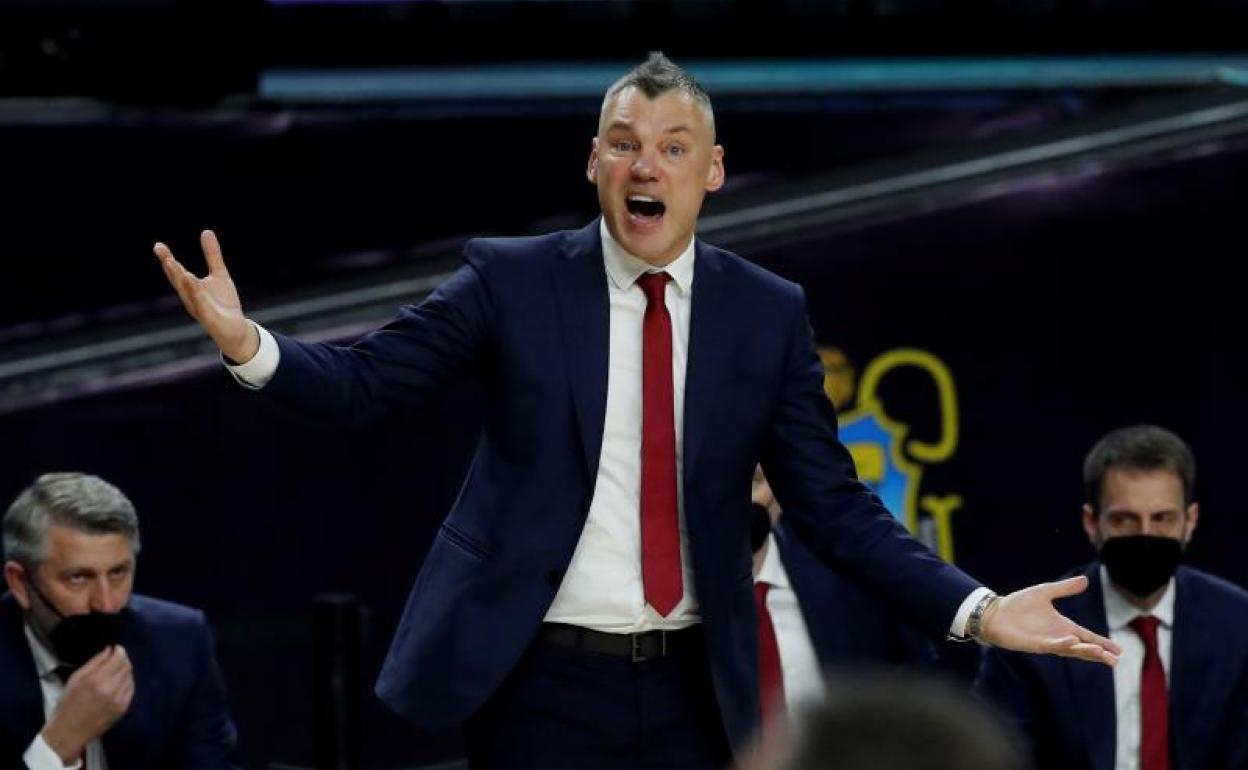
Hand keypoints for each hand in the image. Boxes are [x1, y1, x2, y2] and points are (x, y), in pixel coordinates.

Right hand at [41, 646, 134, 761]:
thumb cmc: (68, 704)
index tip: (116, 649)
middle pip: (127, 666)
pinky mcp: (123, 709)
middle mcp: (111, 689)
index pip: (119, 658)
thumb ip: (95, 662)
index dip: (119, 651)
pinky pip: (131, 690)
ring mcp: (119, 700)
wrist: (69, 731)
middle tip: (116, 658)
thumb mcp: (75, 678)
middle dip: (123, 659)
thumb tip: (109, 650)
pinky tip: (119, 682)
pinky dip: (127, 682)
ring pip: (130, 677)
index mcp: (97, 680)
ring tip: (116, 671)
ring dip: (126, 670)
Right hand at [154, 230, 257, 362]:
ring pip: (190, 294)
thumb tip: (206, 231)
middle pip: (179, 282)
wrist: (236, 330)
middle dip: (171, 269)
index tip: (158, 246)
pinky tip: (196, 285)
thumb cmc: (223, 303)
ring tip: (177, 267)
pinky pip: (204, 308)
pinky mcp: (211, 320)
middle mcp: (191, 298)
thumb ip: (212, 255)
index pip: (176, 272)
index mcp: (191, 288)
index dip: (167, 260)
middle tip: (163, 254)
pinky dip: (199, 297)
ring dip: (184, 281)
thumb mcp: (219, 274)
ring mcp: (200, 310)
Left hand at [980, 576, 1120, 665]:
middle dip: (1099, 654)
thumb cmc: (1018, 605)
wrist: (994, 612)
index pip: (1088, 636)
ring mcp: (1047, 642)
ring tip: (1101, 653)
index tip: (1119, 651)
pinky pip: (1052, 645)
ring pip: (1071, 650)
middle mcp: (1058, 636)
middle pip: (1083, 648)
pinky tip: (1072, 640)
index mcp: (1063, 626)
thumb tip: (1085, 580)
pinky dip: (1063, 644)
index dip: (1102, 643)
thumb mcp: (1044, 592)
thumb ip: (1064, 588)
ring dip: (1085, 652)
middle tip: (1115, 660)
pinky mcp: (1035, 644)